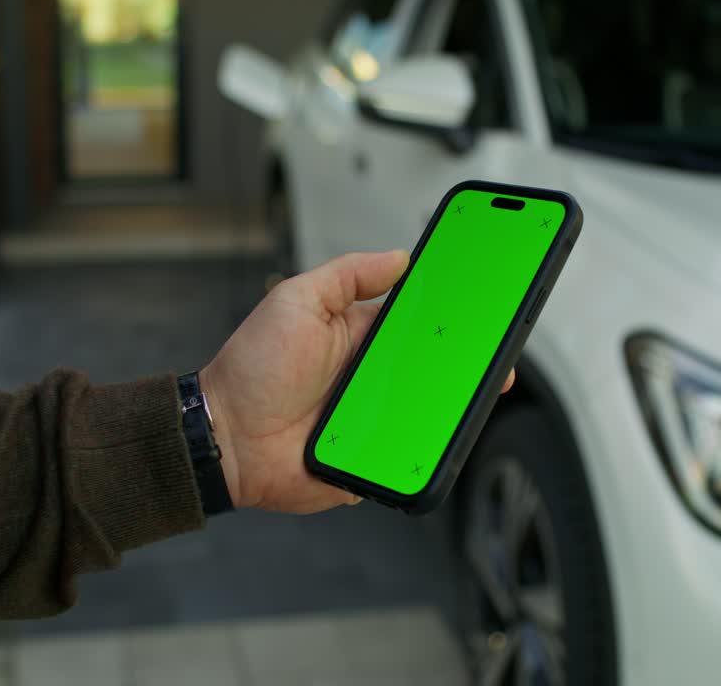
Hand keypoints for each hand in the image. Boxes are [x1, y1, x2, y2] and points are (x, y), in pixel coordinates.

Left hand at [200, 251, 515, 513]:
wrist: (225, 439)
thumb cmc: (252, 370)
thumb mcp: (295, 302)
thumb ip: (347, 275)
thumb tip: (399, 257)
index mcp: (362, 338)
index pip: (421, 324)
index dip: (455, 317)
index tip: (486, 308)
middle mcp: (374, 379)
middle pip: (437, 371)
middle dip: (471, 365)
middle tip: (495, 357)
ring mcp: (376, 422)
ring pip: (431, 416)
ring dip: (452, 407)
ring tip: (474, 395)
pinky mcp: (373, 461)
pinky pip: (410, 457)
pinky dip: (425, 450)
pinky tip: (437, 439)